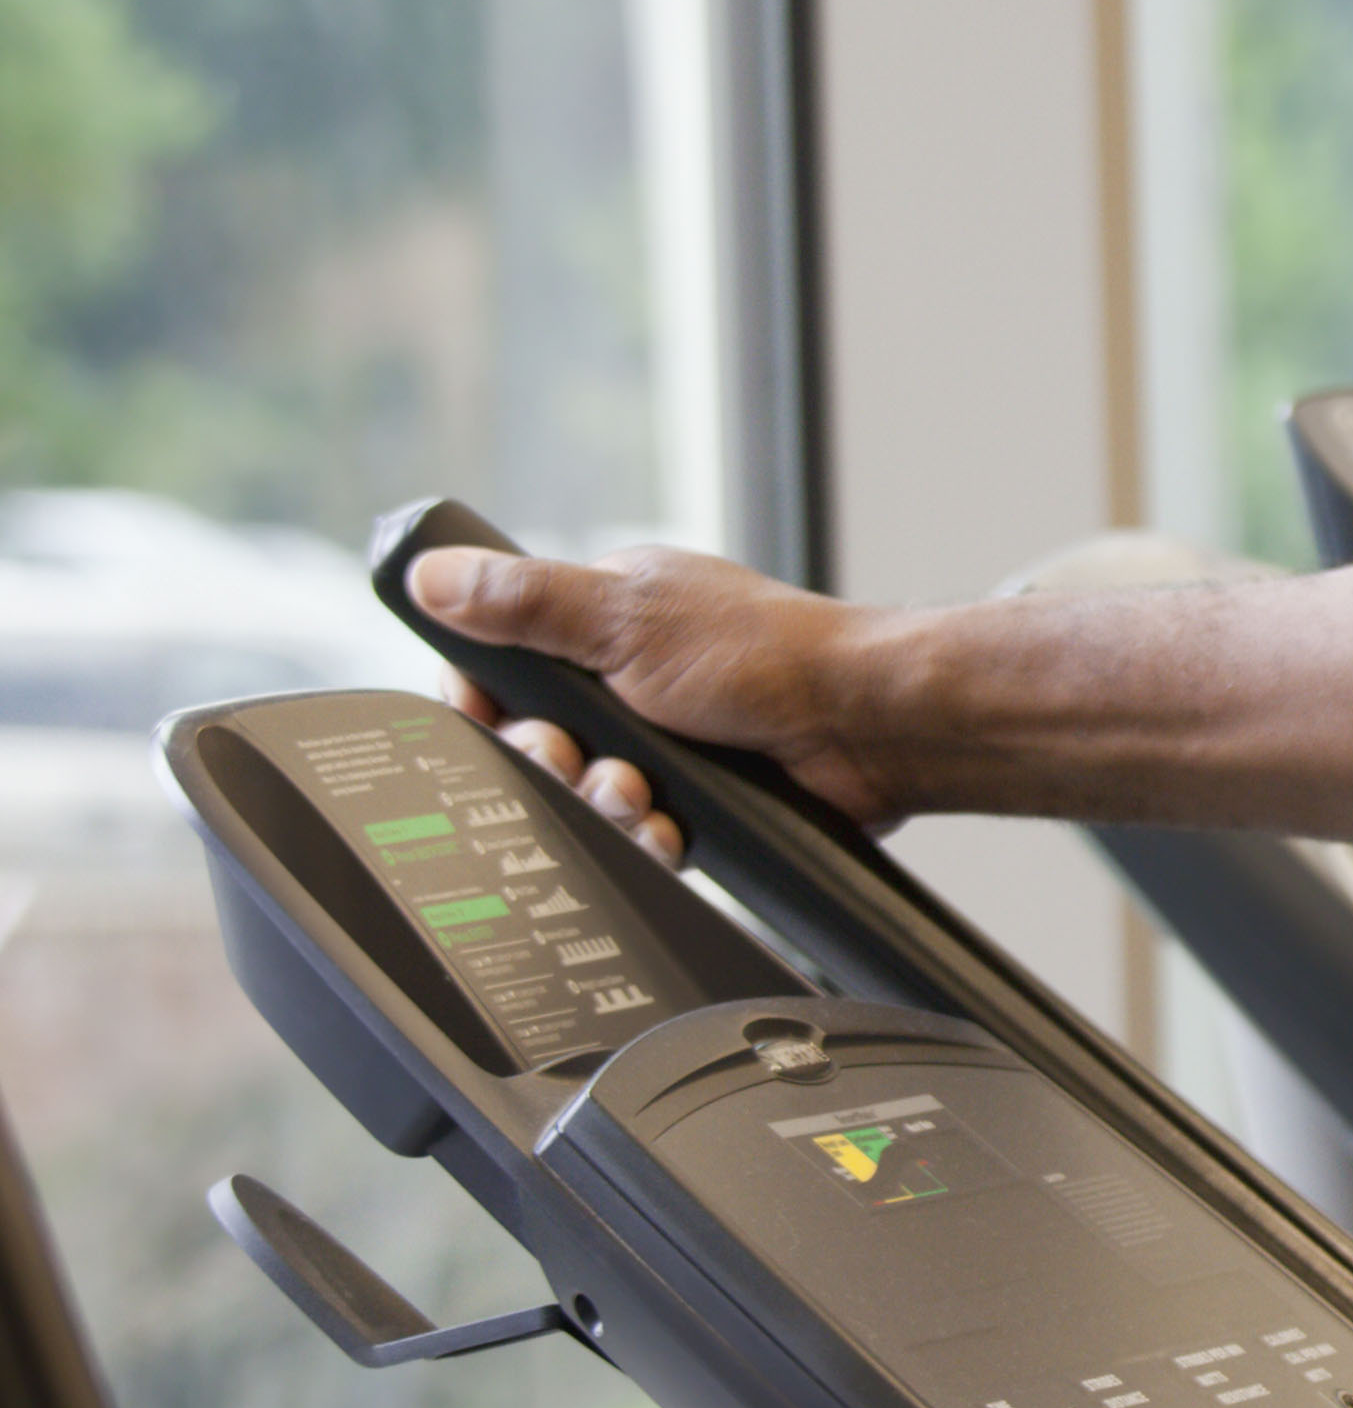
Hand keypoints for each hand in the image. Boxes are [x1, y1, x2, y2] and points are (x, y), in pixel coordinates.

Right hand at [404, 545, 916, 848]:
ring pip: (581, 794)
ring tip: (640, 793)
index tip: (487, 718)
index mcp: (608, 614)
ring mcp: (663, 738)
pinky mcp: (694, 794)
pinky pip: (635, 833)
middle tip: (578, 759)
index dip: (483, 701)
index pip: (500, 660)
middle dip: (547, 761)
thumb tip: (431, 571)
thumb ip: (526, 601)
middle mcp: (630, 675)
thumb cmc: (768, 656)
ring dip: (601, 803)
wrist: (866, 727)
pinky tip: (666, 830)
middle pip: (533, 739)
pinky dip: (646, 837)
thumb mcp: (628, 618)